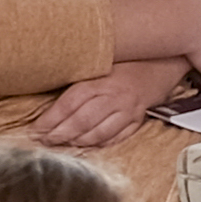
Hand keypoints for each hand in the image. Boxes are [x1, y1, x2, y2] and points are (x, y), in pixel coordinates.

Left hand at [32, 58, 187, 150]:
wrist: (165, 58)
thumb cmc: (130, 56)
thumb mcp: (102, 58)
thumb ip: (80, 72)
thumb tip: (48, 80)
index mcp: (102, 80)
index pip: (69, 104)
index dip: (50, 120)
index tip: (35, 128)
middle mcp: (115, 97)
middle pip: (81, 122)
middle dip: (58, 134)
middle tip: (42, 140)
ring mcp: (128, 110)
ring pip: (98, 133)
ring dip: (76, 141)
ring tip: (60, 144)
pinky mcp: (138, 118)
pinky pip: (116, 137)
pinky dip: (100, 143)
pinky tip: (87, 145)